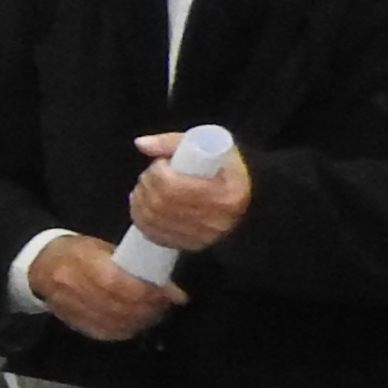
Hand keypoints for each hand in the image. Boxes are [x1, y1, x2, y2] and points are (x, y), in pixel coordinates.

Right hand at [29, 234, 183, 346]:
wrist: (41, 266)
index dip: (144, 291)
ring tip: (153, 313)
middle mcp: (72, 286)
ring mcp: (70, 307)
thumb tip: (171, 288)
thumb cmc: (76, 252)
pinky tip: (136, 323)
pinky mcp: (73, 322)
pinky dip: (125, 330)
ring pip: (113, 322)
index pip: (116, 282)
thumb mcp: (102, 248)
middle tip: (164, 304)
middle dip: (147, 307)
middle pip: (117, 305)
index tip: (165, 292)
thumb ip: (133, 266)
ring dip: (139, 320)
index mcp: (79, 260)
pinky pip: (104, 332)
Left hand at [126, 132, 254, 256]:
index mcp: (225, 194)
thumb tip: (141, 143)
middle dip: (147, 185)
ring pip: (155, 220)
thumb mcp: (207, 147)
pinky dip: (142, 220)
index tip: (160, 164)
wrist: (248, 195)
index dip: (158, 173)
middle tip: (149, 175)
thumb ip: (171, 142)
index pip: (174, 187)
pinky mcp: (191, 245)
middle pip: (161, 203)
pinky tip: (142, 207)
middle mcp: (216, 220)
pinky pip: (156, 236)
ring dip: (140, 201)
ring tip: (145, 188)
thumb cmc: (225, 168)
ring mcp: (203, 236)